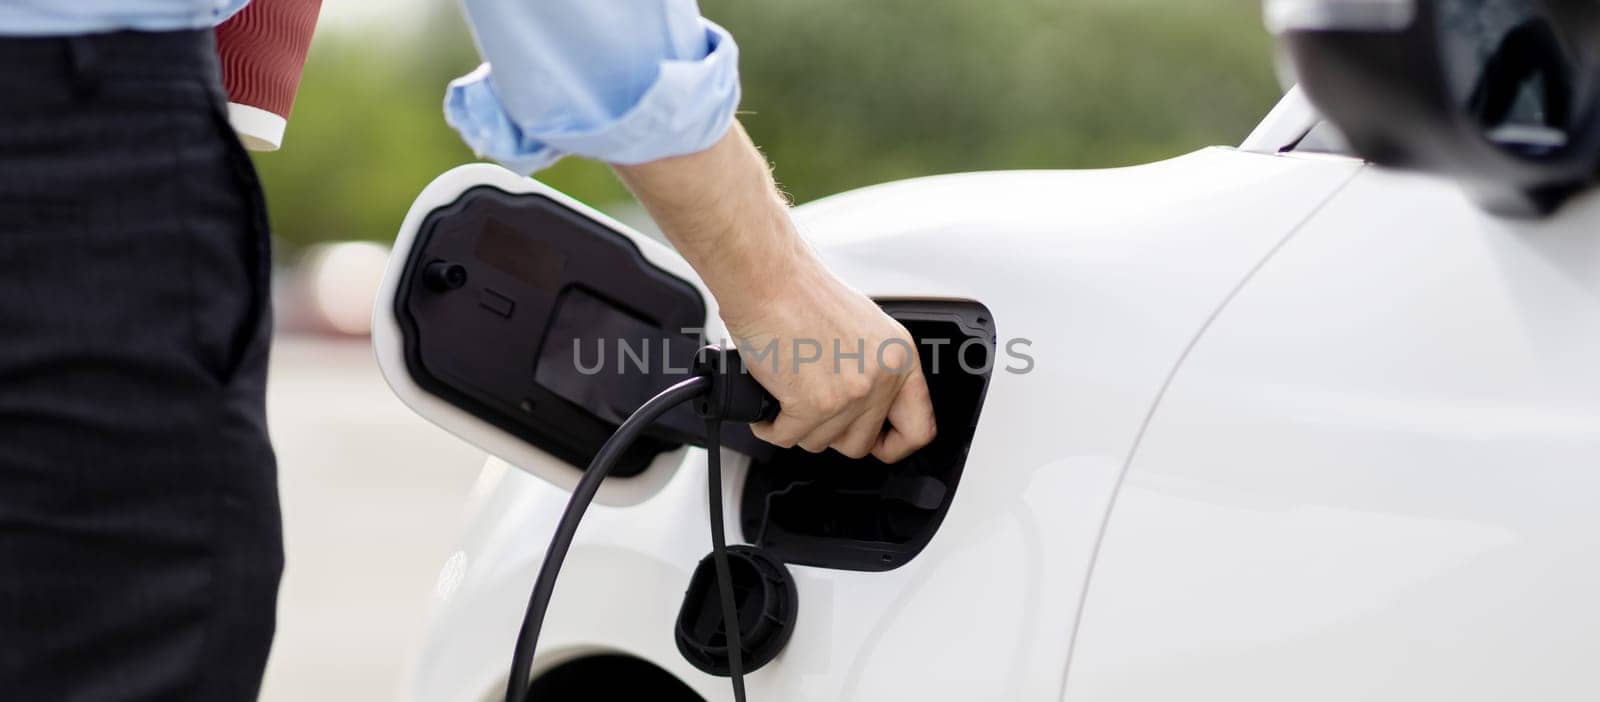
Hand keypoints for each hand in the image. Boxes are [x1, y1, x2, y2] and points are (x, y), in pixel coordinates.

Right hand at [612, 121, 936, 461]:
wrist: (768, 276)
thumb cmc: (800, 292)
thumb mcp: (862, 328)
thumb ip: (871, 370)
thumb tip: (864, 411)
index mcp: (899, 357)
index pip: (918, 428)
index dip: (893, 445)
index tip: (877, 444)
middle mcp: (881, 376)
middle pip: (858, 443)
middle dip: (829, 431)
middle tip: (812, 405)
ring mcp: (849, 394)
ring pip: (819, 443)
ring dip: (796, 424)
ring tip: (787, 390)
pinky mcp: (813, 404)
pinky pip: (786, 437)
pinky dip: (770, 424)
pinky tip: (768, 398)